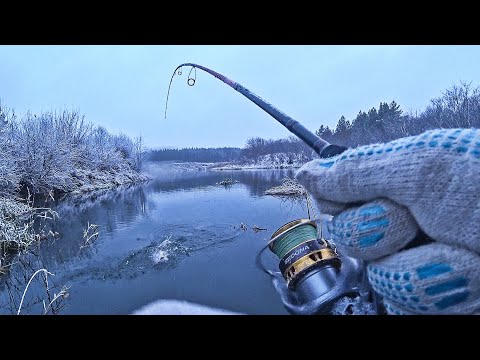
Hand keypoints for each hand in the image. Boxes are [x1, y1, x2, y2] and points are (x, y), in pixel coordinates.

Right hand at [295, 128, 479, 313]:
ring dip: (422, 265)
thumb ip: (358, 172)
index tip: (373, 192)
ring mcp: (415, 266)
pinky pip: (403, 303)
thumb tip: (306, 174)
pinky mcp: (430, 303)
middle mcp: (401, 226)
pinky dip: (440, 291)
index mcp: (396, 186)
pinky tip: (470, 279)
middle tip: (427, 218)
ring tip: (465, 252)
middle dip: (384, 228)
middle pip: (347, 237)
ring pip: (377, 276)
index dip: (344, 197)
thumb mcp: (424, 168)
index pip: (334, 195)